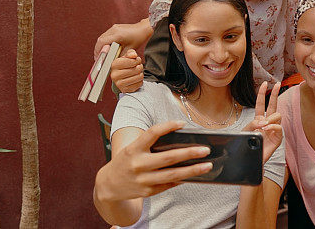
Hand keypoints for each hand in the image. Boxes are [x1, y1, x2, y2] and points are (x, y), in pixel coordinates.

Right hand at [94, 20, 152, 59]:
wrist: (143, 28)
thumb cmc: (138, 38)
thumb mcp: (130, 49)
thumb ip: (120, 55)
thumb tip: (112, 61)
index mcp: (117, 35)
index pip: (102, 42)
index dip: (98, 51)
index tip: (98, 58)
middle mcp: (114, 30)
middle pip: (100, 39)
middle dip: (98, 49)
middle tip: (98, 57)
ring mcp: (114, 27)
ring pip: (102, 37)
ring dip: (101, 45)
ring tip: (102, 53)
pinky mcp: (115, 27)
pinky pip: (106, 35)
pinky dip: (104, 41)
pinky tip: (107, 47)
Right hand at [96, 121, 212, 201]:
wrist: (108, 185)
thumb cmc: (125, 161)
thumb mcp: (132, 149)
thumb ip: (151, 145)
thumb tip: (179, 142)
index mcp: (134, 149)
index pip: (152, 133)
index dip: (168, 126)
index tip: (182, 123)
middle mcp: (138, 164)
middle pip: (168, 158)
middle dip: (189, 153)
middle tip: (205, 150)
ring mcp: (143, 180)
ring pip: (172, 175)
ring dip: (192, 170)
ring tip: (206, 165)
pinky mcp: (147, 191)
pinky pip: (169, 184)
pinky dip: (181, 179)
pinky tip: (193, 175)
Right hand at [110, 49, 144, 93]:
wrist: (120, 76)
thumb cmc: (124, 65)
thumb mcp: (126, 56)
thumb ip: (131, 53)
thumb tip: (134, 55)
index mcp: (114, 65)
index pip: (131, 62)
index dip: (137, 60)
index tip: (136, 60)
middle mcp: (115, 75)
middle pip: (136, 70)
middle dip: (140, 67)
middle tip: (138, 66)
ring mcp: (119, 84)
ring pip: (138, 77)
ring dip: (140, 74)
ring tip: (137, 72)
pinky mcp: (124, 90)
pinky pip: (139, 84)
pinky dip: (140, 81)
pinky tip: (136, 78)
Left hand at [243, 82, 281, 162]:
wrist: (251, 159)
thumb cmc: (248, 145)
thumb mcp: (246, 132)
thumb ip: (252, 124)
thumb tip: (263, 120)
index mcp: (259, 119)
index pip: (262, 104)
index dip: (262, 94)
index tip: (265, 83)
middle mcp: (268, 122)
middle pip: (273, 105)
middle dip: (275, 94)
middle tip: (278, 84)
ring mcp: (274, 129)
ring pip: (277, 115)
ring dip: (270, 118)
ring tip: (263, 125)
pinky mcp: (278, 137)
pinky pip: (279, 126)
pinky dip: (272, 126)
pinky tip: (267, 129)